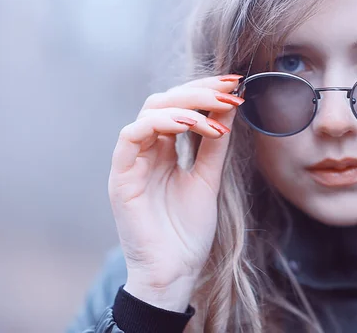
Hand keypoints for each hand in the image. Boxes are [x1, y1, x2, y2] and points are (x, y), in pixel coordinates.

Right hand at [108, 74, 243, 310]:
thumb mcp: (209, 178)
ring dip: (186, 105)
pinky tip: (191, 125)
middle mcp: (146, 151)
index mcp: (164, 150)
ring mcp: (132, 162)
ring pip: (149, 111)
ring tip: (217, 110)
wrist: (175, 272)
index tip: (235, 83)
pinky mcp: (121, 177)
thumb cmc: (189, 231)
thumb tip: (230, 106)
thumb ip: (214, 143)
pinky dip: (162, 123)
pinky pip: (132, 136)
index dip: (204, 90)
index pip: (179, 106)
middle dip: (199, 90)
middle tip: (229, 88)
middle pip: (164, 101)